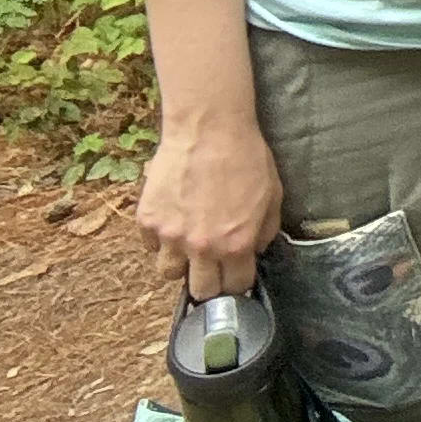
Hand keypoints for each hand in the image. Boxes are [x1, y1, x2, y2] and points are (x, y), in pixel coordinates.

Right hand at [137, 113, 286, 300]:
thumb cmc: (247, 159)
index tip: (235, 274)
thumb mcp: (273, 196)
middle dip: (209, 282)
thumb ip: (264, 231)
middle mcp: (202, 248)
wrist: (209, 131)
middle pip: (201, 291)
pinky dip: (160, 239)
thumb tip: (255, 251)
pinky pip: (150, 245)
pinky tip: (173, 219)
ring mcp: (170, 236)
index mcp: (236, 245)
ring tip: (188, 243)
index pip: (236, 287)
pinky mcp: (147, 221)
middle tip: (211, 266)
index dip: (237, 282)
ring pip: (169, 273)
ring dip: (180, 263)